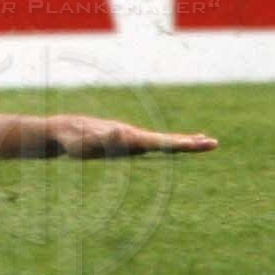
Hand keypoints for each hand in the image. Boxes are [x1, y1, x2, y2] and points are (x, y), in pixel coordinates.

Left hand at [45, 114, 217, 157]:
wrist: (59, 131)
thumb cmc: (71, 141)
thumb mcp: (84, 143)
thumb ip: (101, 139)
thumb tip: (120, 130)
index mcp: (129, 138)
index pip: (162, 142)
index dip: (183, 144)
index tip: (204, 142)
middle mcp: (131, 135)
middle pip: (165, 139)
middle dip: (189, 142)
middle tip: (215, 143)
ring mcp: (128, 136)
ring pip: (160, 140)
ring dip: (181, 141)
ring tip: (202, 140)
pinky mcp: (122, 139)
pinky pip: (149, 142)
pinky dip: (166, 142)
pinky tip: (171, 144)